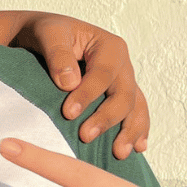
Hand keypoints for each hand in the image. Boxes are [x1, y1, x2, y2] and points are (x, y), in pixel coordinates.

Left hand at [13, 13, 147, 157]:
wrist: (48, 38)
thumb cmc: (48, 34)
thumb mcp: (48, 34)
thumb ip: (57, 54)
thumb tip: (69, 83)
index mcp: (110, 47)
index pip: (103, 74)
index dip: (87, 94)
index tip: (68, 113)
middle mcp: (123, 65)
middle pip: (123, 94)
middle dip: (107, 118)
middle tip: (86, 137)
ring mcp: (124, 82)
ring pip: (135, 108)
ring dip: (129, 131)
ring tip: (119, 153)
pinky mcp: (119, 96)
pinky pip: (135, 114)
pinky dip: (138, 130)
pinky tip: (137, 148)